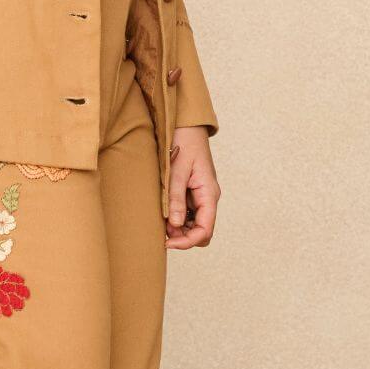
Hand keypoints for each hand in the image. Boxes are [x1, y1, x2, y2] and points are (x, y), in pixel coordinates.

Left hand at [165, 126, 219, 248]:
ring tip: (160, 220)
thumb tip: (176, 225)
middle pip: (201, 232)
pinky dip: (176, 218)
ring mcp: (200, 197)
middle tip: (161, 231)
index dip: (187, 242)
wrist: (186, 125)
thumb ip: (176, 198)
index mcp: (209, 194)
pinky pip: (187, 214)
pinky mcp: (192, 193)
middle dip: (183, 237)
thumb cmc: (184, 142)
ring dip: (178, 229)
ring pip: (193, 225)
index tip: (167, 242)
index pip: (205, 230)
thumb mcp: (177, 171)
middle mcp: (208, 198)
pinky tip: (163, 212)